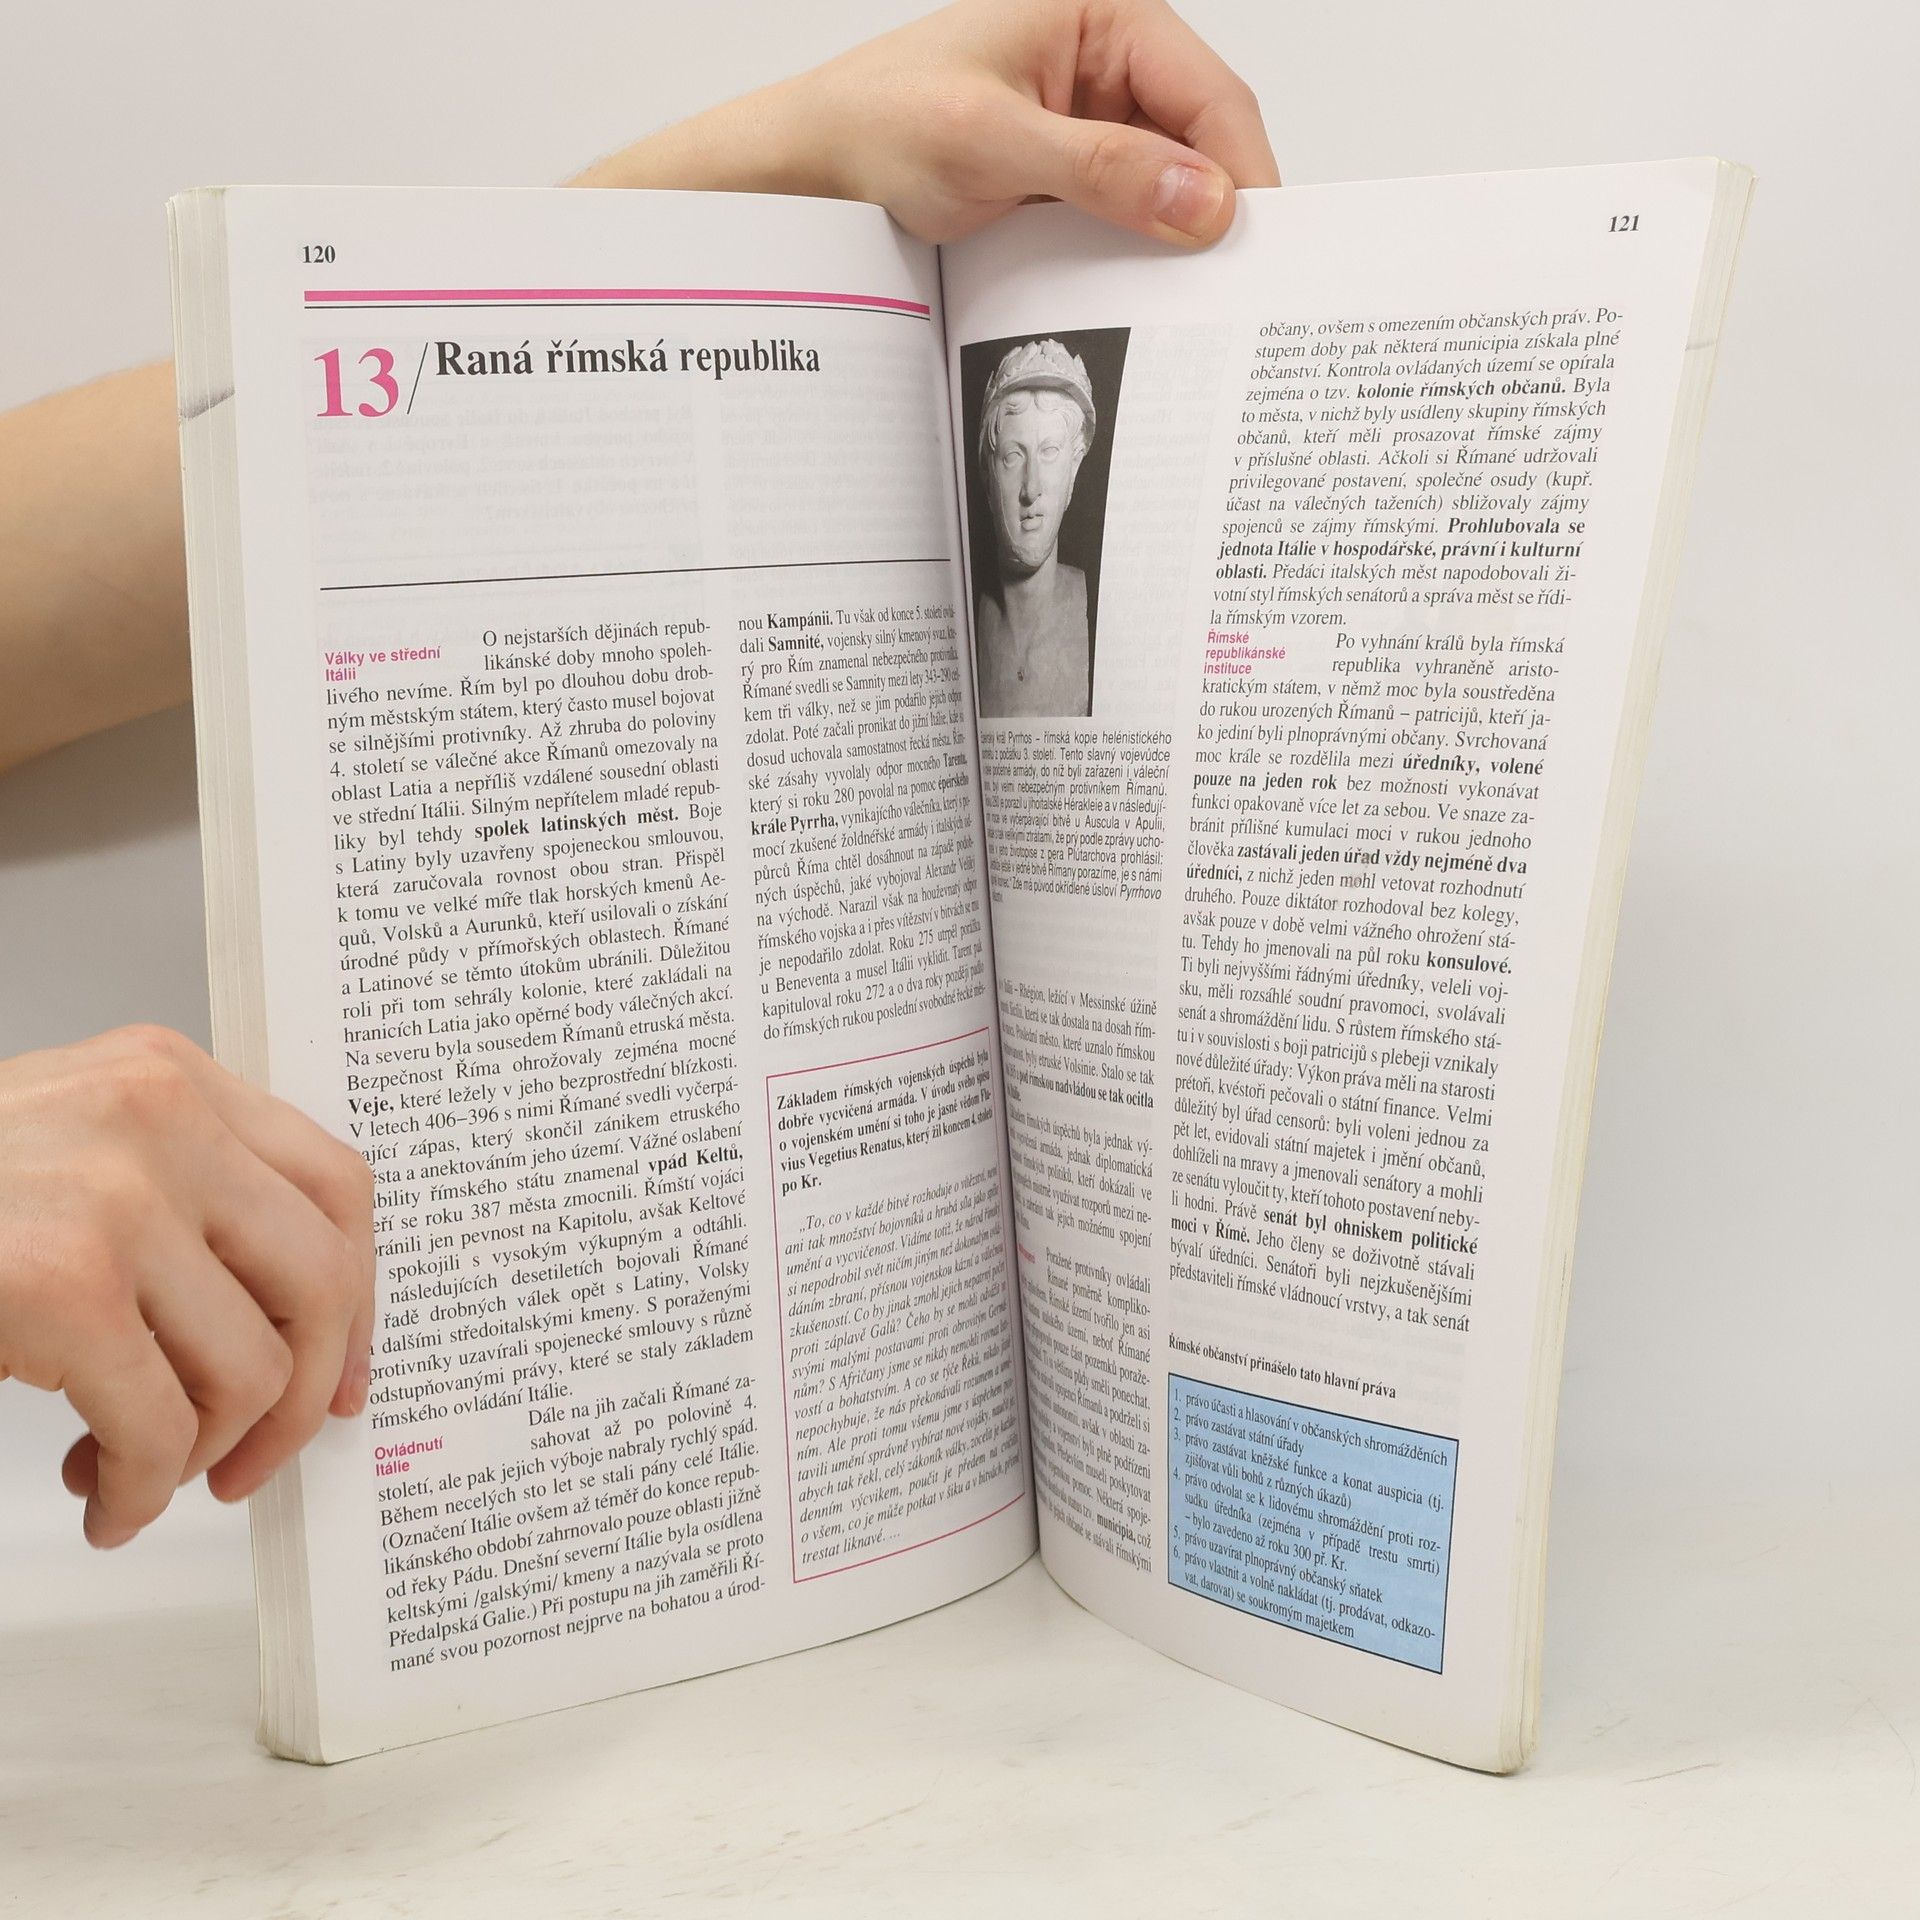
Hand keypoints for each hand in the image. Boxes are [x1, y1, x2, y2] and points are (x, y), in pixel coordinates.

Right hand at [0, 1026, 374, 1547]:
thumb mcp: (79, 1146)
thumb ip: (187, 1197)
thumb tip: (301, 1329)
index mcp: (174, 1076)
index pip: (338, 1187)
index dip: (358, 1300)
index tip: (343, 1377)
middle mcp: (160, 1116)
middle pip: (320, 1280)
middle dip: (299, 1399)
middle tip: (251, 1461)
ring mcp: (115, 1196)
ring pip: (249, 1368)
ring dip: (204, 1454)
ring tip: (142, 1473)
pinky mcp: (61, 1285)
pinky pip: (162, 1426)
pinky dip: (145, 1490)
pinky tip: (106, 1501)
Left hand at [572, 0, 1278, 245]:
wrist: (804, 175)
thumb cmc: (873, 129)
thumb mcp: (990, 145)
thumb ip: (1101, 169)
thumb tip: (1204, 200)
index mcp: (1100, 16)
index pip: (1209, 95)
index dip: (1244, 172)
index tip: (1259, 248)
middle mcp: (1104, 66)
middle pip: (1201, 143)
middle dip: (1218, 211)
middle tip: (1238, 292)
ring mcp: (1087, 128)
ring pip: (1168, 189)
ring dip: (1177, 243)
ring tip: (1194, 305)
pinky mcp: (1066, 182)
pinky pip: (1126, 221)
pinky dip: (1137, 259)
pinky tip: (1140, 299)